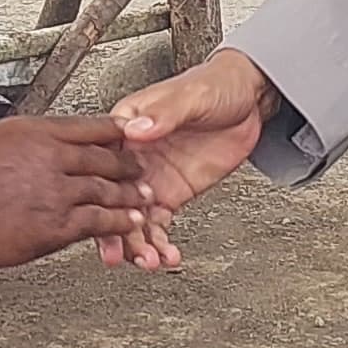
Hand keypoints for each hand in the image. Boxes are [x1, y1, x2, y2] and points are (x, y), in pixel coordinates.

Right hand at [0, 112, 156, 270]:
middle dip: (127, 162)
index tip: (127, 130)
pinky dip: (118, 222)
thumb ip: (12, 146)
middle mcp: (50, 158)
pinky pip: (97, 221)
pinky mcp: (57, 224)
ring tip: (145, 195)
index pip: (83, 126)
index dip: (111, 129)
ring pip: (105, 189)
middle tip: (142, 164)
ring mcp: (56, 191)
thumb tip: (17, 147)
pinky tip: (130, 222)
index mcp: (32, 133)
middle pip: (101, 157)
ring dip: (129, 193)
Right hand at [108, 49, 276, 254]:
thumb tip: (137, 129)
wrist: (249, 99)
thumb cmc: (214, 85)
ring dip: (137, 244)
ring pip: (133, 218)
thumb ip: (163, 114)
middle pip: (112, 198)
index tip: (103, 215)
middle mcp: (133, 156)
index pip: (102, 163)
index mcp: (127, 127)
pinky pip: (158, 223)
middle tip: (117, 254)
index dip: (98, 192)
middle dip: (113, 229)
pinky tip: (167, 256)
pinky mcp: (171, 193)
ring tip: (149, 262)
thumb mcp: (190, 96)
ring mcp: (151, 178)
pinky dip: (161, 243)